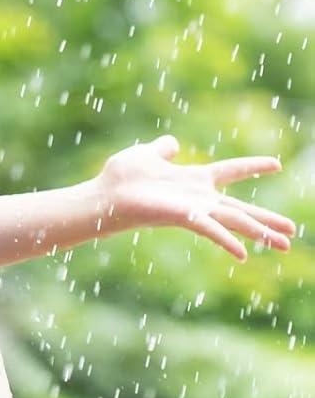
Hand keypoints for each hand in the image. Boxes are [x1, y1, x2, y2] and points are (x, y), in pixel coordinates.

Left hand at [96, 134, 296, 260]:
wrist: (103, 196)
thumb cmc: (120, 177)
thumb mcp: (146, 154)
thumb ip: (162, 149)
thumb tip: (171, 142)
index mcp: (193, 179)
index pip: (230, 171)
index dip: (252, 166)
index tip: (277, 163)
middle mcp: (198, 197)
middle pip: (240, 208)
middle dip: (267, 219)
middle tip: (293, 231)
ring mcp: (193, 209)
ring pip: (235, 221)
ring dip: (260, 232)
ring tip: (284, 244)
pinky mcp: (184, 218)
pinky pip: (211, 230)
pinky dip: (227, 241)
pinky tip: (243, 255)